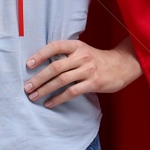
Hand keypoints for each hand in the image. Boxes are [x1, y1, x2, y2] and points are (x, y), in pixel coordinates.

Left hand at [24, 37, 140, 107]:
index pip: (55, 46)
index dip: (40, 55)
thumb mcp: (82, 51)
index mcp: (77, 46)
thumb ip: (66, 55)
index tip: (28, 64)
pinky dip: (58, 99)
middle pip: (55, 67)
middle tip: (27, 87)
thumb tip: (41, 64)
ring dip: (45, 89)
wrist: (122, 65)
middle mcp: (82, 57)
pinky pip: (72, 92)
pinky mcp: (93, 83)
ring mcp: (88, 70)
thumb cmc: (96, 59)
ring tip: (33, 96)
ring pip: (61, 80)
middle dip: (38, 78)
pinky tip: (49, 103)